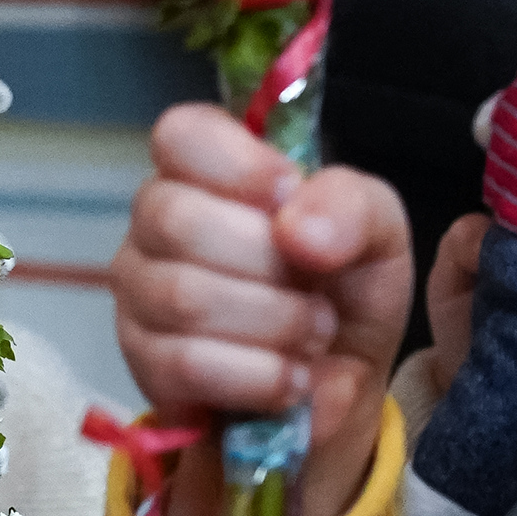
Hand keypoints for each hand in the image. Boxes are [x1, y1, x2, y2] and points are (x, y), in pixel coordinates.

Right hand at [114, 104, 414, 515]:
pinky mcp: (143, 364)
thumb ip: (350, 205)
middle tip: (318, 293)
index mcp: (209, 170)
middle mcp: (157, 221)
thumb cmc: (345, 286)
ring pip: (186, 296)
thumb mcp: (377, 232)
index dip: (237, 166)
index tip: (289, 197)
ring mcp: (139, 294)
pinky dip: (258, 376)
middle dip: (271, 266)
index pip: (181, 135)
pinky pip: (186, 362)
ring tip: (312, 336)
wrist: (341, 380)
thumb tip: (295, 228)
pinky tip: (290, 378)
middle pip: (178, 220)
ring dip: (276, 325)